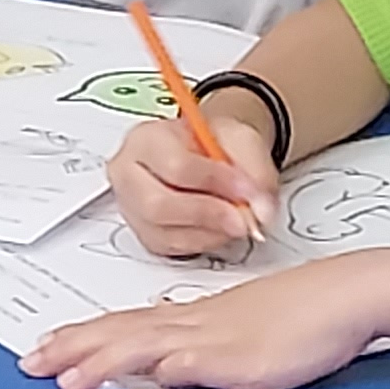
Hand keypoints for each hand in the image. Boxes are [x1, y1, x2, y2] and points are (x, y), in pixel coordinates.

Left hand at [23, 255, 387, 388]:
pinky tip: (160, 375)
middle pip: (124, 333)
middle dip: (74, 349)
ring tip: (71, 379)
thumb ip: (200, 346)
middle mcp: (197, 323)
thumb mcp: (238, 330)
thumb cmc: (298, 312)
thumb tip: (166, 365)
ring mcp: (221, 338)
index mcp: (193, 317)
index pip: (125, 324)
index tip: (46, 348)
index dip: (83, 337)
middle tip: (31, 364)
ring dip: (109, 361)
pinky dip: (181, 366)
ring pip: (153, 347)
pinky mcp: (250, 356)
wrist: (344, 294)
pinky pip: (210, 361)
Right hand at [109, 111, 279, 259]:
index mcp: (146, 139)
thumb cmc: (217, 145)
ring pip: (166, 233)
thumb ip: (256, 172)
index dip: (215, 182)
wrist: (209, 157)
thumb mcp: (243, 141)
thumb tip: (261, 212)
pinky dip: (205, 243)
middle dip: (208, 214)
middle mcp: (128, 174)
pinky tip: (220, 228)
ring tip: (236, 220)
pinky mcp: (145, 235)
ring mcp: (132, 208)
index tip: (248, 190)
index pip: (174, 165)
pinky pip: (173, 249)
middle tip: (243, 219)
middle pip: (157, 205)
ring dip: (210, 232)